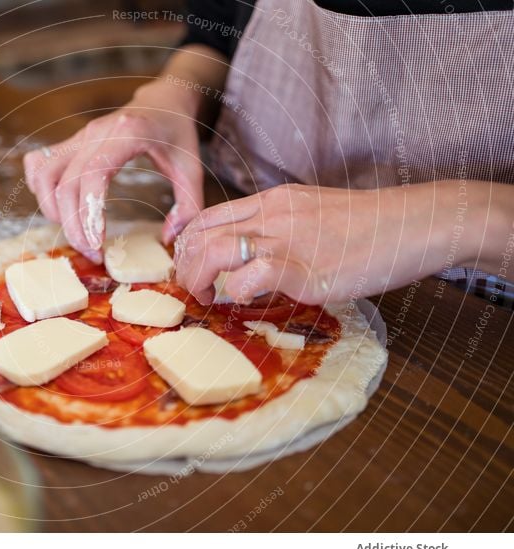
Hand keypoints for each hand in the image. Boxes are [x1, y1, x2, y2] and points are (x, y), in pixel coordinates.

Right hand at [23, 80, 203, 261]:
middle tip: (90, 252)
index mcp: (128, 133)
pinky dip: (42, 191)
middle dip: (72, 225)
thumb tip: (169, 239)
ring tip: (76, 233)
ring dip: (52, 210)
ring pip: (45, 174)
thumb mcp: (193, 167)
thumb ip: (189, 206)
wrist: (162, 100)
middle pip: (65, 182)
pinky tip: (60, 209)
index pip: (93, 174)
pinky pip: (41, 165)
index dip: (89, 212)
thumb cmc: (176, 133)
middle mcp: (96, 132)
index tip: (97, 244)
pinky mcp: (71, 142)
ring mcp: (79, 135)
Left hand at [174, 181, 487, 304]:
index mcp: (270, 201)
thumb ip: (279, 230)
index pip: (207, 216)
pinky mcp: (301, 267)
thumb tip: (254, 262)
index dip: (186, 244)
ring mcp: (284, 239)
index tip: (188, 267)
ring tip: (204, 297)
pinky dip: (236, 294)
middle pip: (201, 233)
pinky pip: (250, 278)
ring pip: (215, 251)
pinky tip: (243, 301)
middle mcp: (270, 215)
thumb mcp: (311, 215)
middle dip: (183, 264)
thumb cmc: (367, 226)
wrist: (410, 223)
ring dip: (198, 278)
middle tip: (190, 288)